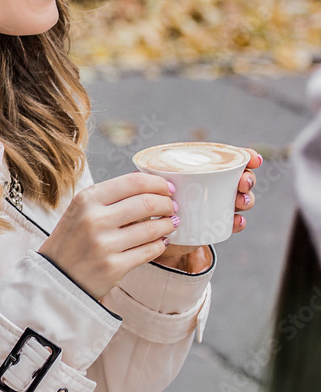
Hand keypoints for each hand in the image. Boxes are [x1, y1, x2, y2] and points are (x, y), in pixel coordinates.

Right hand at [38, 172, 176, 300]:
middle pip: (147, 203)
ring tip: (170, 223)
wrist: (54, 276)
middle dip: (167, 203)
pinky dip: (160, 244)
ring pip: (152, 228)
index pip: (133, 182)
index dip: (158, 183)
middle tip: (172, 206)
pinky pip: (149, 251)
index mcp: (86, 200)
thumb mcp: (80, 210)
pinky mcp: (114, 267)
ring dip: (168, 224)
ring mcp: (104, 245)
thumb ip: (109, 196)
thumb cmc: (71, 241)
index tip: (168, 188)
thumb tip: (144, 182)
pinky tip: (161, 241)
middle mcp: (94, 219)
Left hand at [156, 147, 261, 271]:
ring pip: (242, 199)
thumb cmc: (156, 204)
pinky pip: (234, 222)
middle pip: (241, 178)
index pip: (229, 159)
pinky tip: (236, 222)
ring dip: (247, 199)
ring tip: (240, 202)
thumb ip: (148, 181)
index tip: (254, 159)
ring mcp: (219, 205)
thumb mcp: (153, 189)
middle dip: (248, 179)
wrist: (157, 235)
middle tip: (243, 183)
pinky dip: (238, 222)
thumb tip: (137, 174)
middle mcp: (216, 185)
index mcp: (204, 171)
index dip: (245, 156)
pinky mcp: (218, 225)